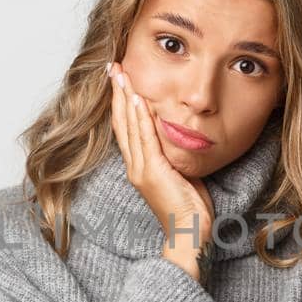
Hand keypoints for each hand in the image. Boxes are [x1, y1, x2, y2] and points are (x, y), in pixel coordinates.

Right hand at [107, 61, 214, 277]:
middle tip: (113, 67)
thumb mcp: (180, 173)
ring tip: (121, 74)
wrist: (188, 234)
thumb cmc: (188, 208)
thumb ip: (173, 155)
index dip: (120, 102)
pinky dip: (139, 117)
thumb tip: (178, 136)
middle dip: (117, 93)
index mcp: (139, 167)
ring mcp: (141, 170)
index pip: (125, 128)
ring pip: (129, 126)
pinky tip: (136, 99)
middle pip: (121, 122)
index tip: (119, 79)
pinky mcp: (152, 173)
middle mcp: (135, 166)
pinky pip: (145, 139)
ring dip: (124, 98)